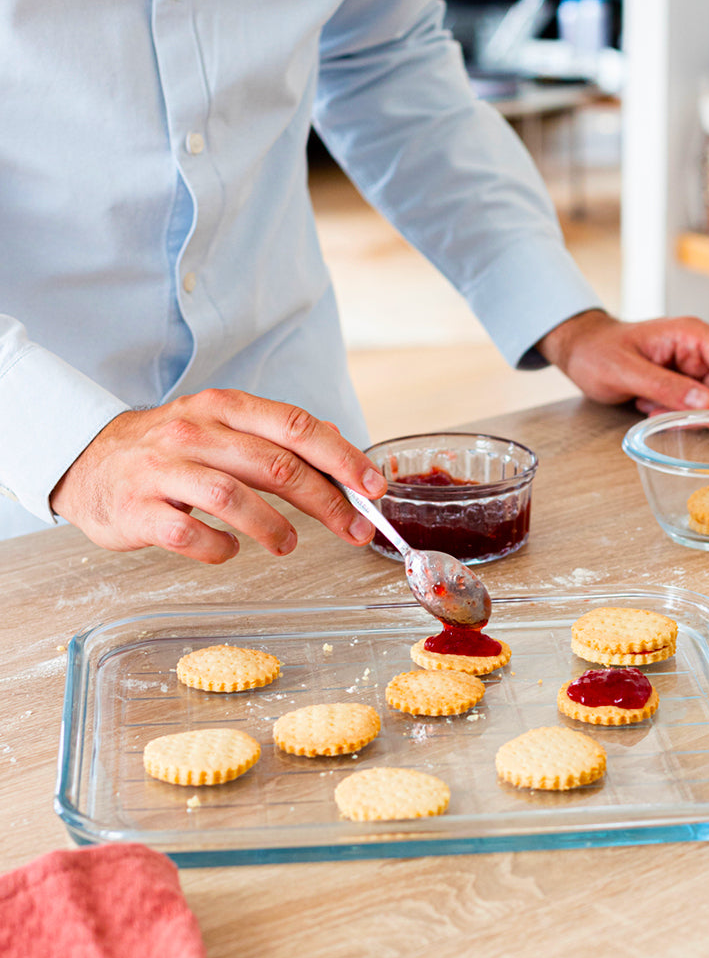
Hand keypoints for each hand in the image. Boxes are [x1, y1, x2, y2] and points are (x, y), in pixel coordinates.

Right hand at [50, 389, 385, 563]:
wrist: (86, 460)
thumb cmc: (170, 450)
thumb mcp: (222, 427)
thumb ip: (277, 438)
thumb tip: (338, 445)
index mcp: (224, 408)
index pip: (296, 427)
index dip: (342, 458)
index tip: (373, 487)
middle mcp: (195, 432)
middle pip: (276, 465)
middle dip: (327, 502)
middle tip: (354, 529)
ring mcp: (164, 471)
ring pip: (235, 498)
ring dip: (275, 528)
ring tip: (288, 544)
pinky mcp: (139, 510)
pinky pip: (191, 535)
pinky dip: (221, 548)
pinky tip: (229, 549)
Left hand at [536, 309, 708, 414]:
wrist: (580, 350)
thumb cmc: (596, 351)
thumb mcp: (624, 370)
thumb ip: (665, 386)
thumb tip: (708, 404)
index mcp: (691, 335)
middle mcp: (698, 349)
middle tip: (676, 422)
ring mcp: (692, 367)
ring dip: (690, 416)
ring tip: (654, 411)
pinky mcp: (683, 384)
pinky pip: (695, 407)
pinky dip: (678, 416)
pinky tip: (651, 409)